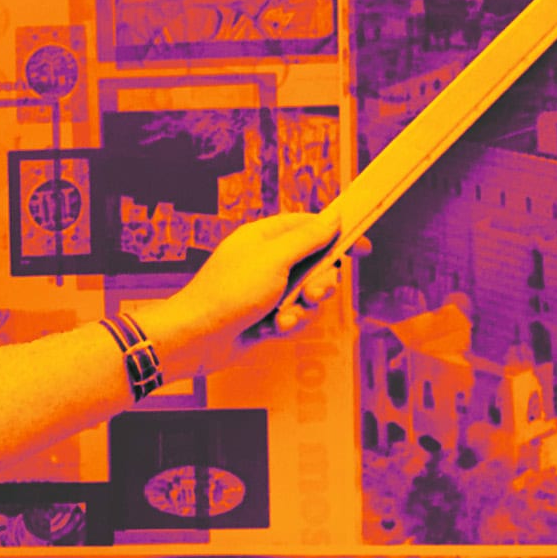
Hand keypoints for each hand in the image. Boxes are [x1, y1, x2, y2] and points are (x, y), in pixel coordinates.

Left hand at [133, 211, 370, 378]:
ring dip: (301, 310)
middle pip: (316, 266)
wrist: (195, 339)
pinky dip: (287, 326)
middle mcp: (266, 261)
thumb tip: (332, 219)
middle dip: (320, 284)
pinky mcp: (265, 317)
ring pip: (308, 296)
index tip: (361, 249)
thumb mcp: (273, 260)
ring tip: (283, 317)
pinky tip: (269, 330)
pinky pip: (294, 318)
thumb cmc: (227, 294)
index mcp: (263, 238)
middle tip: (313, 293)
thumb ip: (306, 239)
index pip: (309, 227)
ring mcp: (266, 290)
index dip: (336, 236)